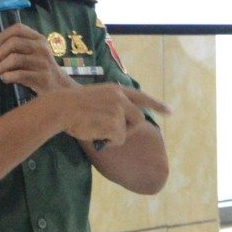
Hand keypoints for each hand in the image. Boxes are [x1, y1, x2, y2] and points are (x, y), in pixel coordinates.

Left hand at [0, 24, 70, 94]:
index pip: (18, 28)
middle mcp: (41, 48)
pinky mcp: (41, 78)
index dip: (2, 35)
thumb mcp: (23, 53)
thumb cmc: (37, 67)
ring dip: (1, 67)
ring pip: (14, 59)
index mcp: (38, 38)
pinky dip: (7, 77)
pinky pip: (18, 75)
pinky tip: (6, 79)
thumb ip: (2, 44)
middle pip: (14, 43)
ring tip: (1, 71)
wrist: (58, 86)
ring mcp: (43, 63)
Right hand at [50, 84, 168, 146]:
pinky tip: (96, 134)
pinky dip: (109, 141)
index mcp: (116, 90)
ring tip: (97, 130)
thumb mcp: (96, 98)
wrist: (61, 108)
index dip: (156, 105)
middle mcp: (121, 97)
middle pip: (139, 119)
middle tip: (115, 134)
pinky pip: (119, 139)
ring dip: (115, 136)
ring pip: (126, 132)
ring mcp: (119, 109)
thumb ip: (112, 105)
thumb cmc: (72, 106)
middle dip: (130, 129)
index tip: (170, 111)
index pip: (141, 97)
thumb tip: (120, 123)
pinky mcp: (115, 122)